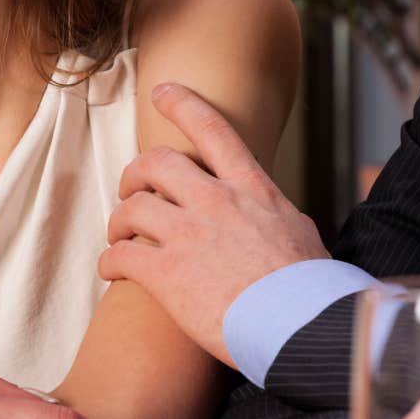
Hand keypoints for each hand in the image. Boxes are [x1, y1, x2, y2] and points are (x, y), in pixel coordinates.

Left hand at [98, 83, 327, 367]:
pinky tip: (112, 271)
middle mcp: (217, 202)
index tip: (162, 92)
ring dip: (118, 222)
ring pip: (131, 208)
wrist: (304, 326)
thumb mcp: (300, 233)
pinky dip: (109, 261)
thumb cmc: (310, 290)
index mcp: (252, 190)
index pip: (214, 131)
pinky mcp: (168, 273)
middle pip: (156, 163)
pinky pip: (120, 255)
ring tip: (119, 238)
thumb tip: (275, 218)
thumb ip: (274, 216)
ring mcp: (189, 235)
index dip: (183, 104)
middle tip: (129, 191)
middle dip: (134, 174)